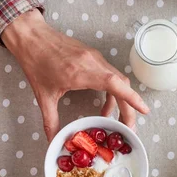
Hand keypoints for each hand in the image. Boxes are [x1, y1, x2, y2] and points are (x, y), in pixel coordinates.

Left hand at [2, 10, 149, 140]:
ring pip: (119, 80)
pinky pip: (111, 74)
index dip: (132, 98)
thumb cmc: (36, 62)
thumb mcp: (43, 95)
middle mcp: (93, 63)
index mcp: (82, 73)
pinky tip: (104, 104)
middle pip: (122, 86)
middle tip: (128, 127)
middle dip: (129, 108)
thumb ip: (50, 121)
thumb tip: (53, 140)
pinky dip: (113, 91)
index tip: (144, 110)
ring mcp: (95, 58)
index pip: (115, 84)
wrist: (31, 36)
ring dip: (121, 100)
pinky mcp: (94, 56)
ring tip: (114, 119)